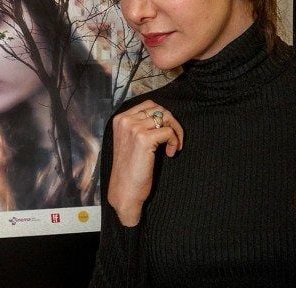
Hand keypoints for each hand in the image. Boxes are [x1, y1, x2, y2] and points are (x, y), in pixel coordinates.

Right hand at [107, 99, 183, 226]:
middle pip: (159, 109)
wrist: (124, 191)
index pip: (148, 104)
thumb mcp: (130, 141)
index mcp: (120, 119)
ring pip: (166, 118)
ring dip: (175, 132)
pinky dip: (174, 141)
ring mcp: (134, 128)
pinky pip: (169, 132)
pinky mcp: (144, 139)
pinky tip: (170, 154)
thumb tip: (162, 116)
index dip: (162, 116)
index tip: (166, 131)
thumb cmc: (129, 170)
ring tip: (172, 148)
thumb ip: (140, 126)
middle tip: (173, 140)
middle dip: (171, 123)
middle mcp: (125, 120)